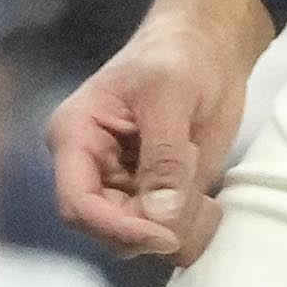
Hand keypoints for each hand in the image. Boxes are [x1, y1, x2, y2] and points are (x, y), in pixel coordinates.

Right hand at [49, 0, 275, 262]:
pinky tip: (211, 203)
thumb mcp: (172, 95)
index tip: (166, 235)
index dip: (118, 228)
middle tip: (200, 198)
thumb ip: (165, 157)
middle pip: (109, 230)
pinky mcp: (153, 196)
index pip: (78, 205)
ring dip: (179, 227)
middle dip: (156, 225)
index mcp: (75, 137)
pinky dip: (193, 229)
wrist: (210, 48)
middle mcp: (91, 170)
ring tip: (207, 189)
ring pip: (141, 238)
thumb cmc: (180, 57)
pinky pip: (167, 234)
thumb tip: (161, 217)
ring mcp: (122, 187)